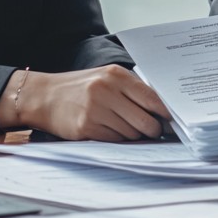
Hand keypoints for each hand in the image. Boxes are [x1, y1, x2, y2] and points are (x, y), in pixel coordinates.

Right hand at [0, 65, 169, 140]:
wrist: (45, 96)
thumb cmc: (80, 88)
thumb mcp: (106, 78)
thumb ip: (131, 90)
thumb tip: (161, 110)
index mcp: (116, 75)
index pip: (152, 98)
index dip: (165, 113)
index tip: (172, 121)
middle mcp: (106, 90)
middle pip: (145, 120)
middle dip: (153, 130)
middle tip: (153, 132)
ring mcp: (96, 110)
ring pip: (131, 133)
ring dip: (133, 136)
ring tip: (125, 128)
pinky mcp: (86, 128)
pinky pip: (114, 141)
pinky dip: (117, 141)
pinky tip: (110, 132)